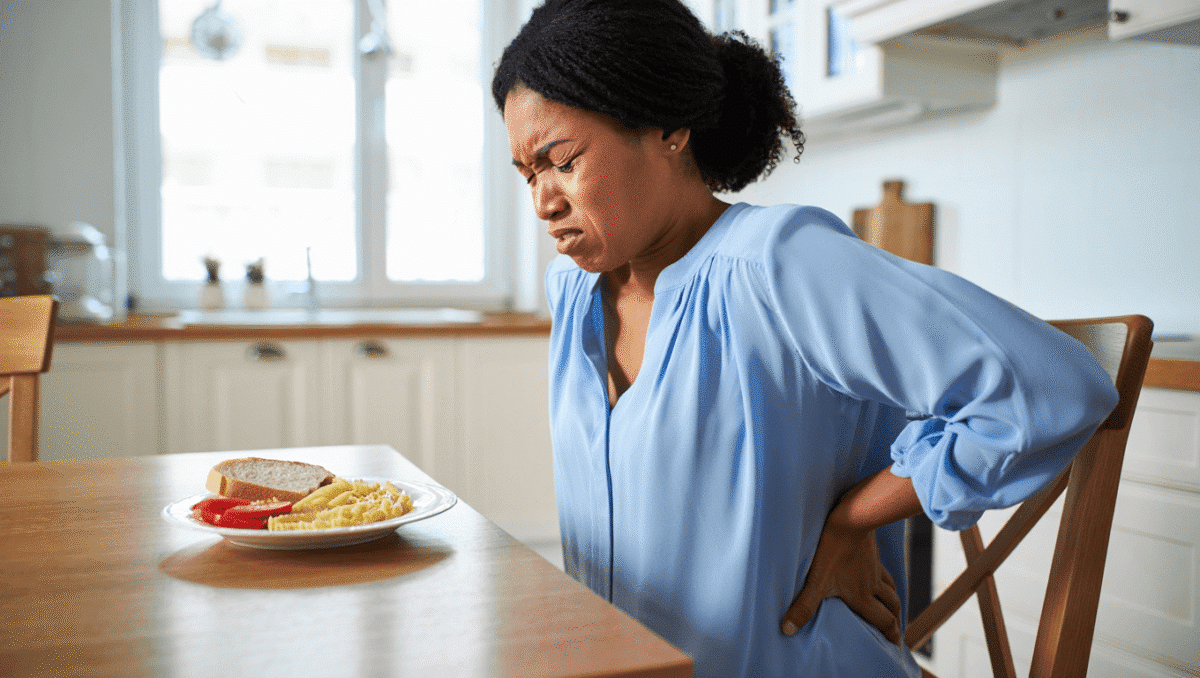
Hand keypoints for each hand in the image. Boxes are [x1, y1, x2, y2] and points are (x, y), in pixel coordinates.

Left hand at [780, 519, 902, 643]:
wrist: (851, 517)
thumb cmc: (833, 548)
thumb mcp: (816, 580)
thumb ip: (804, 606)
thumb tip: (788, 629)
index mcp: (862, 596)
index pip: (884, 620)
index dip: (891, 634)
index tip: (896, 645)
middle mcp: (873, 585)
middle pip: (892, 607)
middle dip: (895, 621)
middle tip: (895, 632)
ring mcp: (874, 568)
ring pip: (891, 589)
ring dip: (893, 602)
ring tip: (892, 608)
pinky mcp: (872, 553)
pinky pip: (884, 571)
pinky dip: (886, 580)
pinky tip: (878, 576)